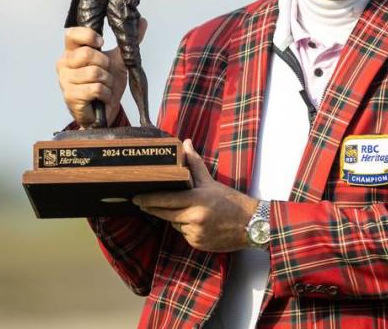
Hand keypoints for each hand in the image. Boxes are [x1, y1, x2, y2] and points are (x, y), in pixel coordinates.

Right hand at [55, 18, 147, 127]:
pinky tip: (103, 97)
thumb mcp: (118, 60)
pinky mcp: (70, 96)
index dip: (89, 36)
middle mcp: (64, 63)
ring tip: (105, 86)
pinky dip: (106, 93)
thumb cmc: (105, 83)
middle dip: (105, 65)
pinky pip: (95, 88)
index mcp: (72, 51)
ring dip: (107, 82)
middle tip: (105, 73)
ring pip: (94, 73)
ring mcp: (65, 80)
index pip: (72, 34)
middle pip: (88, 53)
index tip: (101, 43)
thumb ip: (128, 41)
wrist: (104, 112)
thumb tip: (142, 21)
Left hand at [134, 140, 258, 252]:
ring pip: (175, 224)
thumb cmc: (231, 201)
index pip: (165, 200)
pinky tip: (198, 223)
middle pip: (165, 213)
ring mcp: (195, 233)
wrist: (251, 224)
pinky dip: (186, 228)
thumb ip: (195, 163)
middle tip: (141, 202)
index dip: (148, 200)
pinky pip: (184, 234)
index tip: (135, 198)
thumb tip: (185, 143)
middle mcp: (194, 218)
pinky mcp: (197, 244)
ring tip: (189, 210)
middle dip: (153, 208)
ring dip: (176, 218)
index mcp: (197, 200)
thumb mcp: (210, 182)